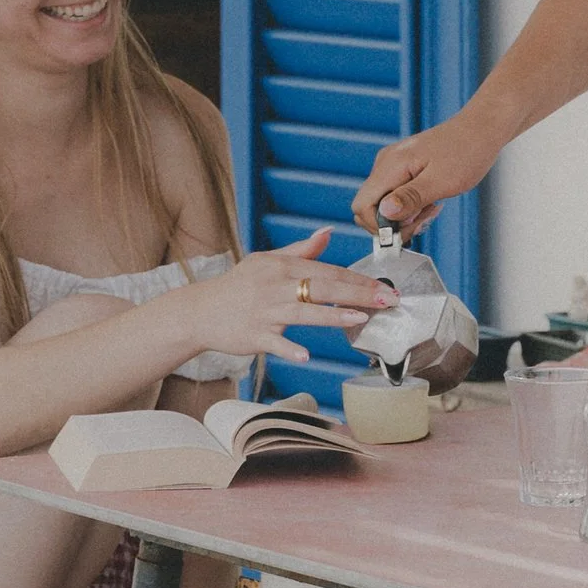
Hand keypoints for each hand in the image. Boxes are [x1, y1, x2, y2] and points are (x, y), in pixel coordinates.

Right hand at [199, 229, 392, 366]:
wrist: (201, 311)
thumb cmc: (238, 286)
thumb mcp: (266, 261)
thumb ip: (301, 250)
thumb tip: (329, 233)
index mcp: (281, 267)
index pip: (327, 270)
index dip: (357, 278)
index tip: (383, 286)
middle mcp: (275, 286)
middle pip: (321, 287)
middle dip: (357, 293)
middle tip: (386, 299)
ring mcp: (264, 311)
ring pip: (303, 312)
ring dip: (332, 315)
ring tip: (359, 318)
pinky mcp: (254, 335)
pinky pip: (274, 343)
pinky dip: (289, 349)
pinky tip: (305, 355)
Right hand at [352, 114, 492, 235]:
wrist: (481, 130)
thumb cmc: (466, 151)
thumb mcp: (441, 182)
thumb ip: (410, 198)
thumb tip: (384, 213)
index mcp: (390, 166)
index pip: (361, 205)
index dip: (378, 226)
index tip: (405, 230)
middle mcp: (386, 164)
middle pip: (370, 208)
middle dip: (393, 223)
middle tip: (422, 220)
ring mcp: (393, 165)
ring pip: (384, 204)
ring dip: (405, 216)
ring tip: (431, 208)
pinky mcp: (403, 168)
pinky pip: (396, 195)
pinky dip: (411, 206)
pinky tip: (430, 201)